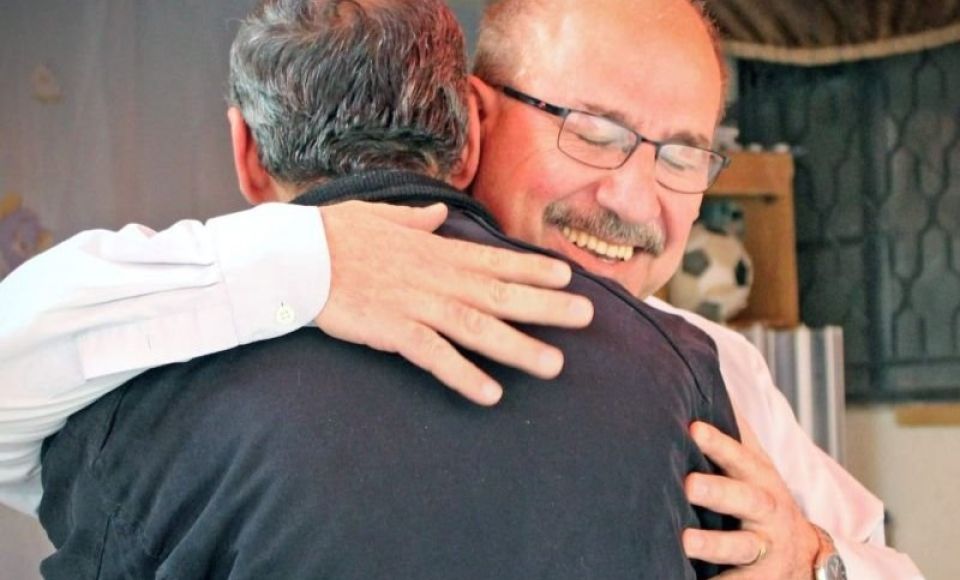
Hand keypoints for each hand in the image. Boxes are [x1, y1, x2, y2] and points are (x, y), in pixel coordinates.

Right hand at [316, 201, 593, 405]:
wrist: (295, 256)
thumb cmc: (334, 235)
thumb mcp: (381, 216)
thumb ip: (416, 220)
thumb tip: (439, 214)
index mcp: (435, 251)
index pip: (494, 259)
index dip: (534, 267)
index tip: (569, 275)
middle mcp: (435, 277)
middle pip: (500, 294)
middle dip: (546, 306)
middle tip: (587, 316)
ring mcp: (416, 304)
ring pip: (478, 327)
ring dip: (518, 347)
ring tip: (554, 365)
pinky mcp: (392, 329)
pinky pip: (435, 356)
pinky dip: (464, 375)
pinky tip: (492, 393)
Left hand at [683, 420, 819, 578]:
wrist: (807, 556)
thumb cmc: (766, 500)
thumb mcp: (759, 466)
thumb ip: (739, 433)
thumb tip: (713, 382)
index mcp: (761, 480)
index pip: (740, 457)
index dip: (718, 443)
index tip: (693, 429)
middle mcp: (766, 513)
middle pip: (745, 500)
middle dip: (718, 492)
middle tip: (689, 484)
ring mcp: (764, 550)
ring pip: (740, 547)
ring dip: (713, 544)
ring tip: (685, 541)